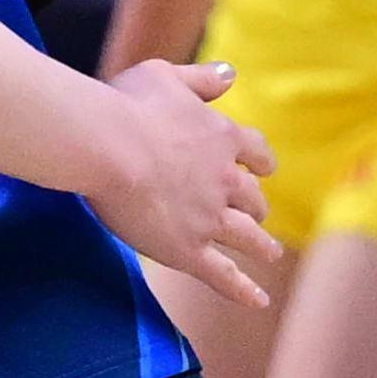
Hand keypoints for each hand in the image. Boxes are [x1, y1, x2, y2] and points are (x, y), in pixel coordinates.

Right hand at [88, 60, 281, 311]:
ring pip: (247, 237)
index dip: (259, 161)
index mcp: (222, 138)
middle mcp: (226, 180)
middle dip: (256, 206)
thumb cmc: (127, 105)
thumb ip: (200, 79)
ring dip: (260, 245)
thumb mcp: (164, 75)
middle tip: (257, 216)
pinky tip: (258, 302)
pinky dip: (243, 290)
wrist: (108, 145)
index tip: (262, 168)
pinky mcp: (189, 250)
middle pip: (253, 198)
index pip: (255, 152)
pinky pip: (223, 275)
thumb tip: (231, 75)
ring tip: (269, 253)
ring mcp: (211, 218)